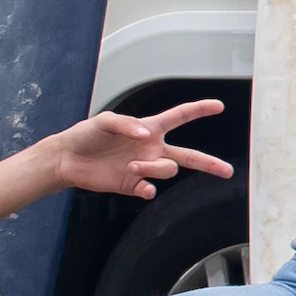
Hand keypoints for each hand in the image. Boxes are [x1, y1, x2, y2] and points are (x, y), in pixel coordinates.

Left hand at [48, 96, 231, 199]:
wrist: (68, 159)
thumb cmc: (86, 134)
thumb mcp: (105, 120)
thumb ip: (127, 124)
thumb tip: (147, 136)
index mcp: (149, 128)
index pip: (180, 117)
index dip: (199, 110)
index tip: (218, 106)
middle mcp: (151, 149)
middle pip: (188, 156)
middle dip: (209, 163)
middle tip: (228, 171)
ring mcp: (144, 168)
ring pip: (167, 171)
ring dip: (153, 169)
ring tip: (131, 166)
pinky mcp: (133, 185)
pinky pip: (151, 189)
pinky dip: (149, 188)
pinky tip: (141, 186)